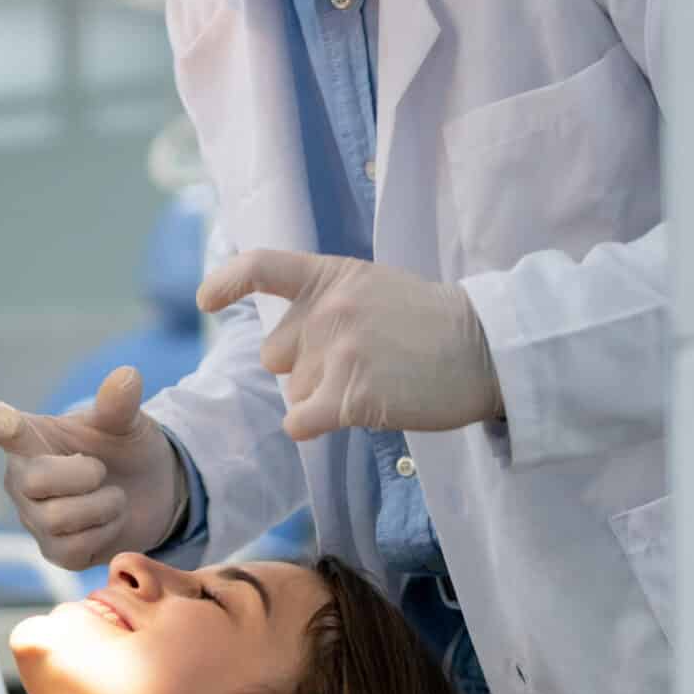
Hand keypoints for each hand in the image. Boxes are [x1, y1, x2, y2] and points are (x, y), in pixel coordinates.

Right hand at [0, 366, 187, 569]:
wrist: (151, 493)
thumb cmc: (123, 449)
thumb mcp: (125, 422)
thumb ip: (119, 403)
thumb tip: (127, 376)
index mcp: (29, 436)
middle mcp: (21, 476)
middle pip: (33, 480)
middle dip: (83, 474)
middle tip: (101, 469)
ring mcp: (34, 517)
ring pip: (57, 518)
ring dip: (102, 505)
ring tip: (113, 496)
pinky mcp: (53, 551)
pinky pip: (74, 548)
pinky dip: (105, 533)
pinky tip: (110, 522)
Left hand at [198, 249, 503, 439]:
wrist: (487, 349)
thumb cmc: (431, 324)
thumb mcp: (373, 289)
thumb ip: (324, 304)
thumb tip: (277, 349)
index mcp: (330, 277)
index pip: (261, 267)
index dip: (226, 283)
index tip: (205, 301)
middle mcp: (326, 310)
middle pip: (276, 357)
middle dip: (306, 367)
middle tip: (363, 362)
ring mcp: (338, 352)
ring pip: (295, 392)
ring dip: (325, 397)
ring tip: (378, 381)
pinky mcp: (350, 396)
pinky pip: (299, 422)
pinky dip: (314, 426)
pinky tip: (350, 415)